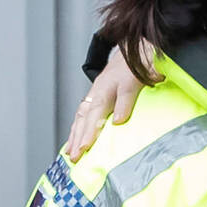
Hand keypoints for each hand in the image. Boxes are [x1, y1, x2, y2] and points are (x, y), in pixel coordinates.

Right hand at [65, 43, 155, 160]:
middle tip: (74, 157)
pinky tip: (76, 138)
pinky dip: (78, 127)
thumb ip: (126, 101)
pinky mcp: (98, 95)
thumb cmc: (137, 64)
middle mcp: (96, 92)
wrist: (137, 48)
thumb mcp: (134, 81)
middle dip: (77, 139)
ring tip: (70, 152)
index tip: (85, 148)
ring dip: (75, 135)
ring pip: (81, 117)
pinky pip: (84, 114)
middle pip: (83, 118)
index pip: (94, 115)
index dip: (89, 132)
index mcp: (104, 89)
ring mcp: (96, 94)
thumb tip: (117, 121)